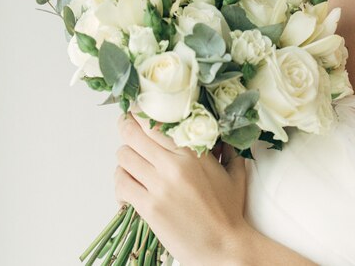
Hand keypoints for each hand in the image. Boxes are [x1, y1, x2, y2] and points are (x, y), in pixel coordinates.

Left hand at [114, 103, 249, 265]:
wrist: (223, 245)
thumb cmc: (230, 210)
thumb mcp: (234, 173)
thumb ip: (228, 149)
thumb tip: (222, 133)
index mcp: (193, 152)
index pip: (156, 123)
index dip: (141, 112)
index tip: (135, 109)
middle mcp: (173, 165)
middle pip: (133, 134)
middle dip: (125, 128)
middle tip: (124, 126)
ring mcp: (159, 186)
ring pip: (124, 158)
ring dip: (124, 159)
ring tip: (131, 165)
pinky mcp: (148, 207)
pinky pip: (121, 184)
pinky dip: (120, 184)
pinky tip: (128, 190)